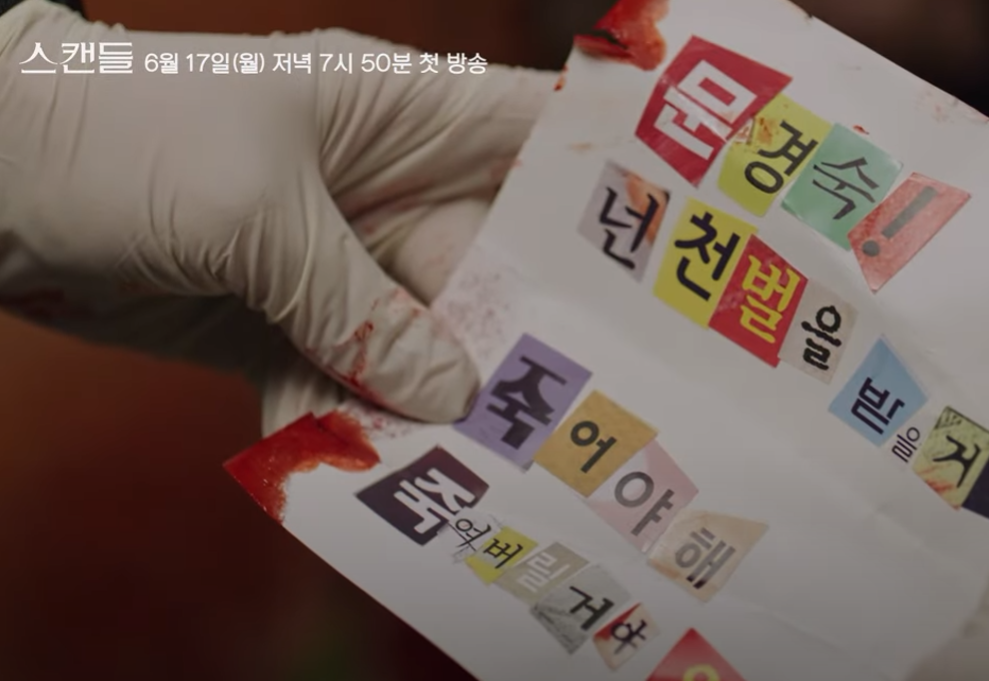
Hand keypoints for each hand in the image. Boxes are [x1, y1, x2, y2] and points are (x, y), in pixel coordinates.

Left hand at [0, 0, 554, 432]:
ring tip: (463, 462)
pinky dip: (350, 422)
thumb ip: (359, 307)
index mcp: (407, 116)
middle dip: (520, 337)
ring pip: (425, 339)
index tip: (670, 261)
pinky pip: (351, 380)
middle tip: (566, 414)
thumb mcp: (255, 213)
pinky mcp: (290, 319)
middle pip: (494, 268)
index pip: (537, 137)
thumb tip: (449, 391)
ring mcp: (341, 259)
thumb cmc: (124, 139)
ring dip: (433, 399)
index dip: (604, 187)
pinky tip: (348, 457)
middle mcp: (390, 189)